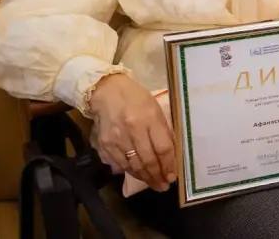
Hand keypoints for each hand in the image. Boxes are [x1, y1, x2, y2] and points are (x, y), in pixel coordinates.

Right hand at [89, 73, 175, 191]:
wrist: (107, 92)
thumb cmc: (136, 98)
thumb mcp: (155, 109)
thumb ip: (162, 130)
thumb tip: (170, 154)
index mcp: (149, 118)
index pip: (162, 147)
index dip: (169, 165)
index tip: (173, 175)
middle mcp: (132, 130)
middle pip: (148, 160)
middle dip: (158, 176)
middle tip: (164, 186)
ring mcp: (117, 139)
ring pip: (133, 165)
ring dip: (145, 177)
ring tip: (155, 184)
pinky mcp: (105, 145)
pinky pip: (120, 164)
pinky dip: (131, 172)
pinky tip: (139, 175)